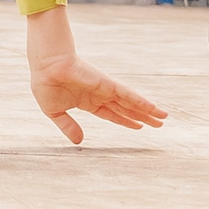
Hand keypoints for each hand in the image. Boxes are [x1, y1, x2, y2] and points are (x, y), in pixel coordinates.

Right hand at [27, 52, 167, 143]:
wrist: (45, 68)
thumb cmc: (46, 84)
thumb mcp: (55, 112)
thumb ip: (68, 126)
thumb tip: (79, 141)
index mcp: (87, 101)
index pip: (111, 114)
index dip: (125, 120)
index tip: (139, 126)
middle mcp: (100, 95)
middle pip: (126, 109)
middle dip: (142, 117)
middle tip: (159, 124)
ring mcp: (105, 90)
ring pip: (131, 103)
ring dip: (148, 110)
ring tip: (163, 117)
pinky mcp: (108, 84)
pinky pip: (128, 94)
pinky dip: (141, 101)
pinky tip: (153, 108)